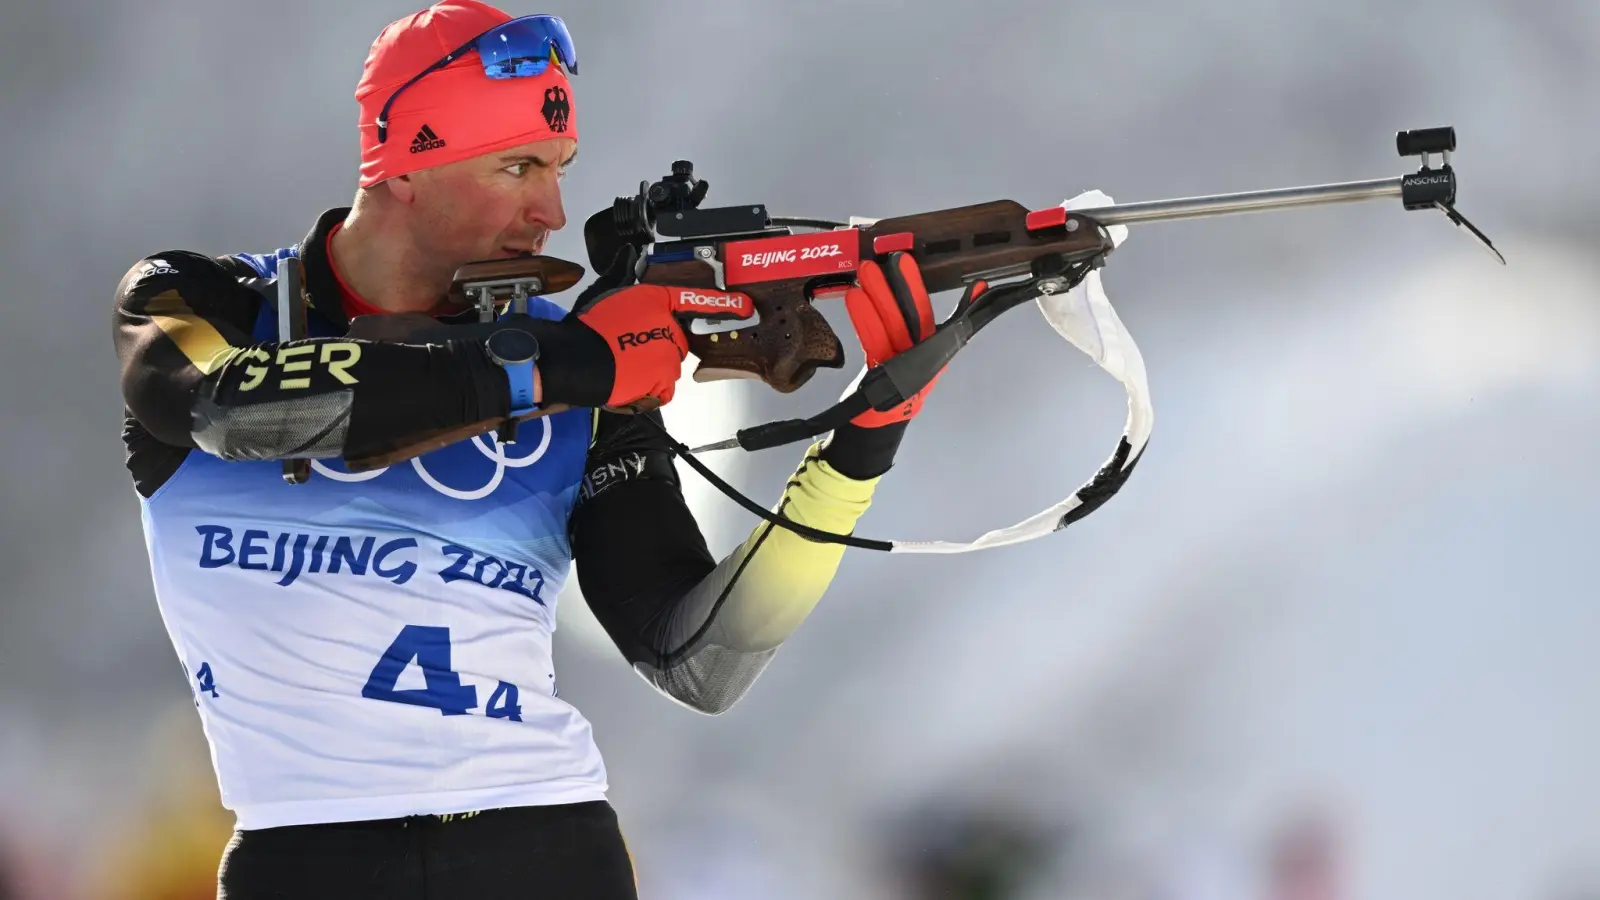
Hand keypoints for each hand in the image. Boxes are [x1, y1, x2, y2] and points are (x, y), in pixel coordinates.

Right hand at [555, 247, 753, 408]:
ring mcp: (669, 357)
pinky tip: (628, 377)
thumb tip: (628, 253)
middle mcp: (670, 329)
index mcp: (658, 302)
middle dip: (659, 342)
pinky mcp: (662, 382)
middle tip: (629, 344)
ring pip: (668, 364)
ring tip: (623, 361)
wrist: (577, 360)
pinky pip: (662, 387)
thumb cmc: (590, 328)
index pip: (697, 301)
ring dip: (651, 365)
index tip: (746, 307)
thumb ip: (624, 273)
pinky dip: (648, 386)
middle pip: (676, 338)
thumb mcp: (607, 292)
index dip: (724, 304)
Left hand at [843, 251, 984, 426]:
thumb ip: (934, 322)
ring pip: (892, 324)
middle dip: (903, 285)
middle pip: (912, 315)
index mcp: (930, 347)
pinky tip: (855, 298)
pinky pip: (874, 341)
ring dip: (879, 294)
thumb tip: (978, 290)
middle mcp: (920, 355)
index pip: (926, 311)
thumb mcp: (916, 352)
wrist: (880, 422)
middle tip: (893, 257)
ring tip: (867, 271)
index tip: (917, 263)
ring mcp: (902, 365)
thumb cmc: (898, 384)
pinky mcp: (882, 373)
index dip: (921, 287)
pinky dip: (864, 318)